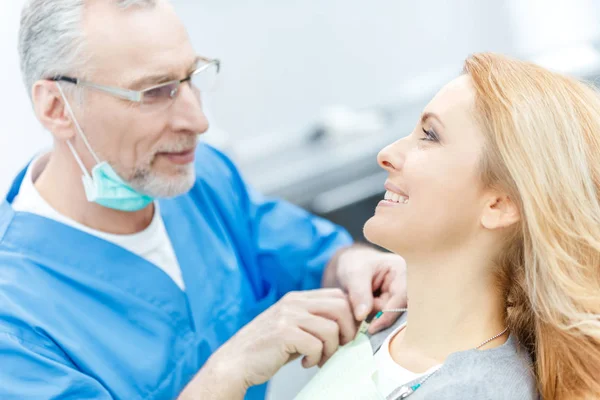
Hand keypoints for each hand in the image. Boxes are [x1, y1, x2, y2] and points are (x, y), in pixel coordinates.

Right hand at [199, 288, 356, 393]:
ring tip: (318, 358)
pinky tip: (305, 363)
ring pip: (331, 328)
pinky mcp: (284, 333)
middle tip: (339, 348)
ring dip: (331, 349)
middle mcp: (293, 302)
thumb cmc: (266, 348)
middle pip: (341, 307)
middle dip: (347, 331)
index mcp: (297, 298)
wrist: (235, 362)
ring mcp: (288, 316)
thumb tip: (347, 326)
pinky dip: (316, 358)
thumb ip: (313, 321)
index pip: (338, 295)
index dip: (350, 316)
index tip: (347, 335)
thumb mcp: (291, 326)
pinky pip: (317, 345)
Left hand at [335, 246, 406, 332]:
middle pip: (396, 309)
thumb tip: (362, 316)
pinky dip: (371, 316)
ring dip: (372, 315)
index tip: (372, 328)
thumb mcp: (354, 274)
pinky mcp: (392, 303)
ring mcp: (399, 295)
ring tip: (357, 304)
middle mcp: (405, 284)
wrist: (351, 263)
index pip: (401, 297)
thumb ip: (359, 293)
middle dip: (377, 314)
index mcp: (401, 271)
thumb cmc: (355, 262)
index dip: (388, 314)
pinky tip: (361, 308)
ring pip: (389, 315)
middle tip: (358, 310)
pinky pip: (385, 316)